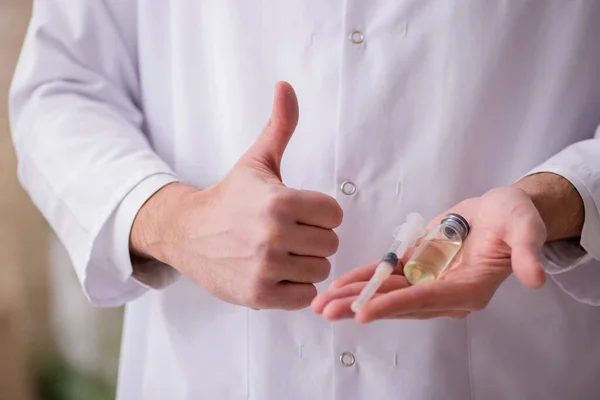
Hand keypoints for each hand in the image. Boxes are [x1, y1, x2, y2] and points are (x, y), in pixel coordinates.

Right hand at [132, 82, 342, 309]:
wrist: (188, 233)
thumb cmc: (230, 197)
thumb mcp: (257, 161)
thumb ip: (280, 126)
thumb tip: (286, 85)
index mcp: (280, 201)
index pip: (335, 214)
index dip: (319, 212)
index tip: (298, 211)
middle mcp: (274, 236)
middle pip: (330, 243)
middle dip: (313, 238)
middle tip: (286, 233)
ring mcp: (266, 268)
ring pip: (319, 270)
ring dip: (304, 264)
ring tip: (279, 253)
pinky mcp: (259, 295)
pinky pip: (304, 296)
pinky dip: (294, 288)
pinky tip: (274, 273)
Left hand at [312, 186, 546, 321]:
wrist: (500, 214)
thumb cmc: (514, 218)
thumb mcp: (524, 227)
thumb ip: (527, 250)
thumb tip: (536, 277)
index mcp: (469, 289)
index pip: (427, 299)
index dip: (395, 305)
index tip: (365, 312)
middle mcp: (444, 293)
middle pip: (398, 302)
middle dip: (362, 307)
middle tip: (328, 311)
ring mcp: (428, 282)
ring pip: (385, 293)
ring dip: (353, 298)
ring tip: (321, 304)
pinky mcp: (416, 268)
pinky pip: (385, 277)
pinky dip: (361, 281)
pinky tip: (337, 286)